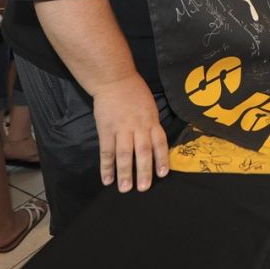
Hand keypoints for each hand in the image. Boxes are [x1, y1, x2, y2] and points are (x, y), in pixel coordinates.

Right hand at [91, 75, 169, 191]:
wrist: (114, 79)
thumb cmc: (134, 92)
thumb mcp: (149, 106)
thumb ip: (152, 124)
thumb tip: (156, 143)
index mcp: (151, 120)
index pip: (159, 142)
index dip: (161, 159)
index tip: (163, 174)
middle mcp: (138, 126)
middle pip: (142, 151)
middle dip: (144, 171)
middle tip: (143, 188)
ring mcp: (121, 128)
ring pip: (124, 153)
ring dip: (125, 172)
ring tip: (125, 188)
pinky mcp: (106, 129)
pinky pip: (107, 150)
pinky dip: (106, 166)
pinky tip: (107, 179)